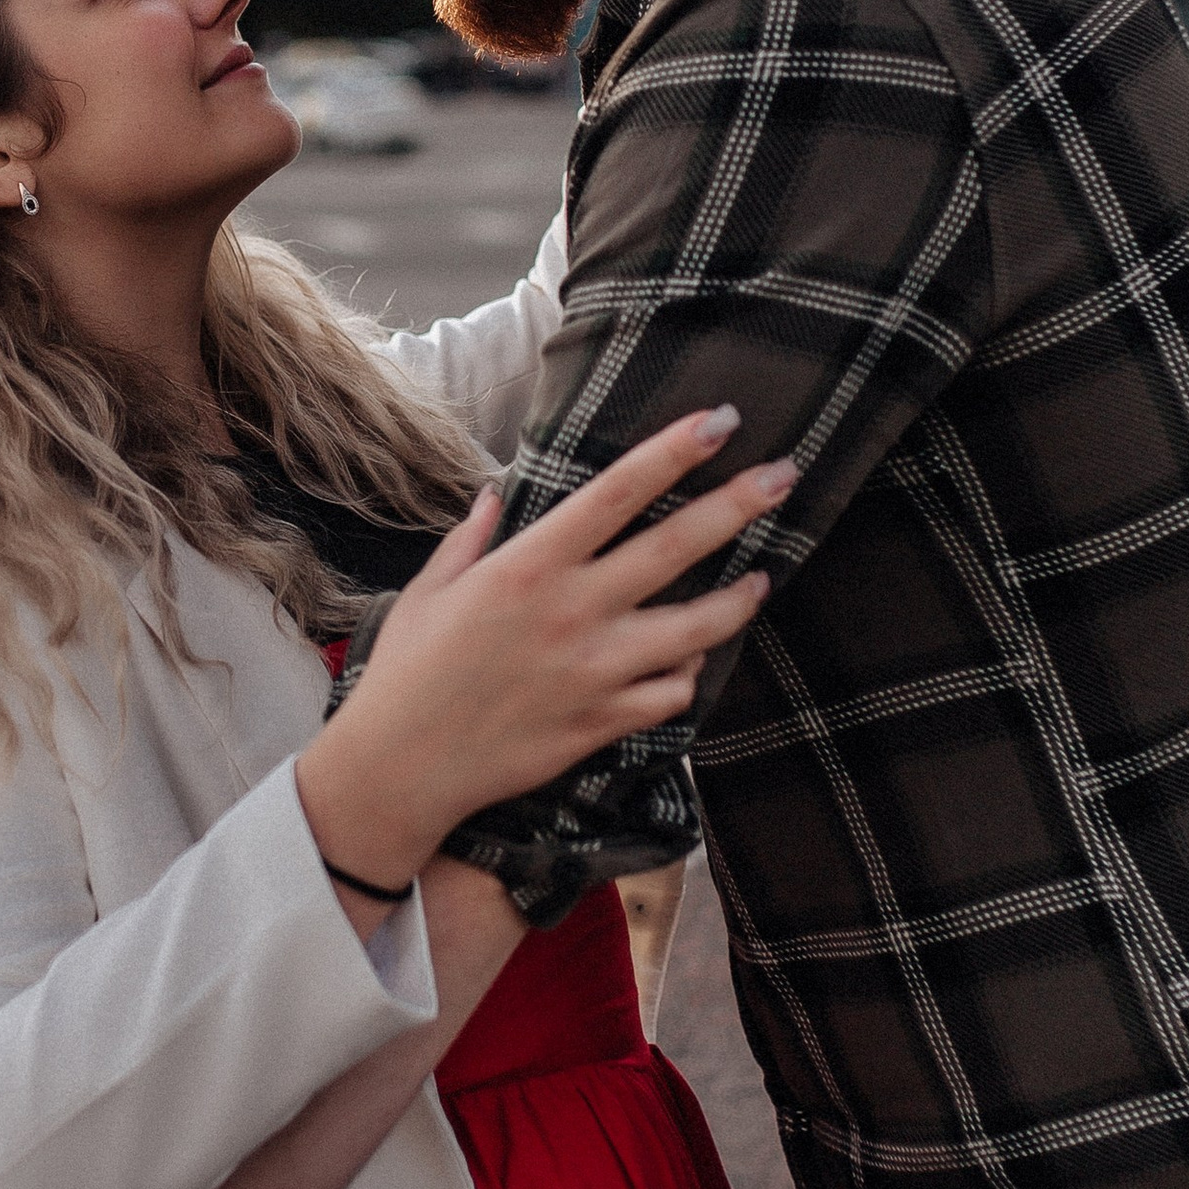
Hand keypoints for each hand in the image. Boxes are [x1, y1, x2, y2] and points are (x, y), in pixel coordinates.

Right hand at [295, 412, 790, 896]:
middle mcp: (572, 611)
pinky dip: (689, 670)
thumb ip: (472, 537)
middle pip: (677, 547)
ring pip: (698, 626)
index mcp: (528, 566)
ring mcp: (595, 670)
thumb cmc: (408, 672)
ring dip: (738, 598)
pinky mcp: (604, 721)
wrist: (404, 767)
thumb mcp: (431, 589)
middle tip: (784, 475)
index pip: (618, 492)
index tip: (719, 420)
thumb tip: (497, 495)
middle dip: (740, 505)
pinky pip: (673, 690)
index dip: (674, 452)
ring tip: (760, 579)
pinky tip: (692, 655)